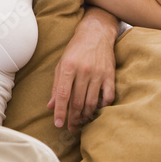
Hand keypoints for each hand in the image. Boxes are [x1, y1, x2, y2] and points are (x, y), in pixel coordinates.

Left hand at [47, 7, 117, 131]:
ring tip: (81, 122)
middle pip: (77, 101)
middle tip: (71, 128)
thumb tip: (50, 106)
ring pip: (92, 102)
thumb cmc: (75, 50)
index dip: (60, 112)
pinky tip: (96, 110)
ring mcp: (98, 73)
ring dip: (86, 115)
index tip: (58, 124)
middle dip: (73, 118)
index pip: (63, 95)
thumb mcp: (61, 64)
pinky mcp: (110, 75)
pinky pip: (108, 96)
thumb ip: (56, 86)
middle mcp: (83, 71)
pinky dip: (102, 106)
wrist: (96, 33)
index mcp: (68, 67)